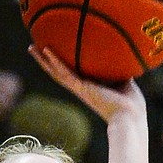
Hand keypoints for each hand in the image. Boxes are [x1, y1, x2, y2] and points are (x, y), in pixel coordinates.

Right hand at [29, 46, 145, 125]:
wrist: (130, 115)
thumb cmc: (131, 103)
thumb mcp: (125, 81)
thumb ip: (120, 70)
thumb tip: (124, 56)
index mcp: (90, 87)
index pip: (72, 73)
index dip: (62, 64)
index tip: (55, 53)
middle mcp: (81, 88)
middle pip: (58, 72)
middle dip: (45, 61)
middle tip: (33, 48)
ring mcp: (80, 88)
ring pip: (56, 72)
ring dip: (43, 60)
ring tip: (31, 47)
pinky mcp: (81, 88)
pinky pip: (65, 72)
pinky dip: (55, 61)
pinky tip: (46, 50)